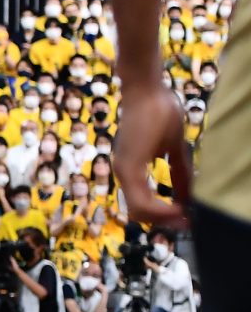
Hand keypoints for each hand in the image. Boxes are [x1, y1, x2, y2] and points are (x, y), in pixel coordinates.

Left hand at [113, 84, 190, 227]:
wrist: (146, 89)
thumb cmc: (159, 111)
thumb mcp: (174, 148)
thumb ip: (180, 171)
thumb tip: (189, 194)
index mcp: (131, 168)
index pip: (143, 204)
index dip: (165, 215)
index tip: (188, 217)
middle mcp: (123, 171)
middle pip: (140, 213)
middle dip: (165, 221)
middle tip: (188, 222)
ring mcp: (123, 169)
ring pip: (140, 211)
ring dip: (164, 217)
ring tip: (186, 216)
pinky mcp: (128, 165)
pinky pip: (141, 200)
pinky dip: (161, 209)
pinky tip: (180, 207)